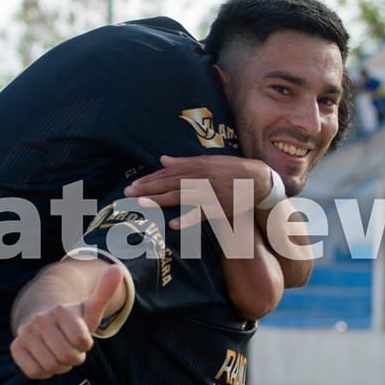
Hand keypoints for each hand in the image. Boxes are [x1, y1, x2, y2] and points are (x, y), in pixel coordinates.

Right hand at [10, 265, 123, 378]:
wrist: (42, 319)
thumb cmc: (73, 319)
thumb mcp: (90, 308)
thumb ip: (104, 292)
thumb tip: (118, 269)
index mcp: (61, 310)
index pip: (82, 341)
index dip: (86, 345)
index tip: (81, 338)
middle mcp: (40, 320)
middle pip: (66, 356)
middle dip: (74, 357)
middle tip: (71, 348)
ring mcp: (25, 333)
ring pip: (51, 365)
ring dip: (60, 366)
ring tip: (59, 353)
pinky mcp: (16, 347)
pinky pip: (34, 371)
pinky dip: (44, 371)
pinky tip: (46, 360)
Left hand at [124, 155, 271, 229]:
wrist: (256, 179)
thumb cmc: (230, 170)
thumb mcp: (207, 161)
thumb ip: (184, 162)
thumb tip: (162, 159)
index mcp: (196, 166)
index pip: (167, 173)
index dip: (149, 179)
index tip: (133, 185)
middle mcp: (199, 177)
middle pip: (168, 183)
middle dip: (147, 188)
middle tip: (127, 193)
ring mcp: (208, 192)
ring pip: (180, 196)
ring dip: (160, 200)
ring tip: (142, 203)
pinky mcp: (217, 206)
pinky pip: (199, 214)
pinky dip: (187, 218)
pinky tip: (173, 224)